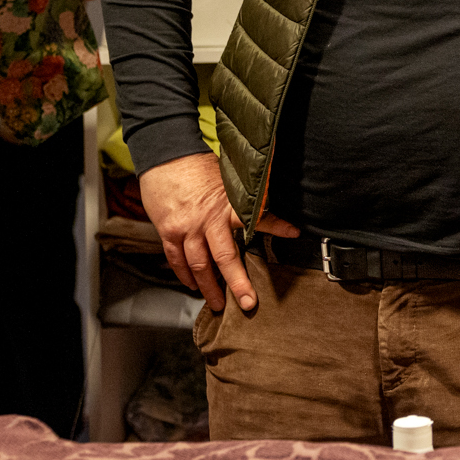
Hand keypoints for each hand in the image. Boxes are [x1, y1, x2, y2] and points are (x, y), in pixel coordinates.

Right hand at [137, 151, 296, 313]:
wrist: (166, 156)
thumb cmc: (198, 166)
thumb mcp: (227, 178)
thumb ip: (241, 198)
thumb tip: (262, 205)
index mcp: (227, 203)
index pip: (256, 216)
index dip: (277, 225)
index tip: (293, 233)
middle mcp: (208, 219)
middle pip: (226, 258)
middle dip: (238, 283)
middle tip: (248, 302)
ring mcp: (187, 228)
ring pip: (199, 265)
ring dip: (209, 287)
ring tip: (218, 303)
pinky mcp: (169, 231)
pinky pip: (177, 259)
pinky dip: (185, 275)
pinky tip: (193, 285)